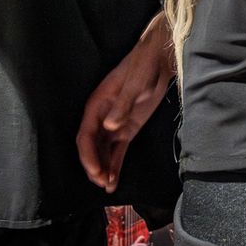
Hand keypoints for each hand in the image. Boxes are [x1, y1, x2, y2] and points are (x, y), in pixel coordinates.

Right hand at [77, 12, 176, 192]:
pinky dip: (115, 165)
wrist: (159, 58)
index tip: (95, 171)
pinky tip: (114, 180)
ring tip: (108, 187)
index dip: (88, 155)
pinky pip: (117, 150)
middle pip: (91, 147)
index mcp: (96, 105)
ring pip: (103, 152)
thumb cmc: (144, 66)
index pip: (85, 136)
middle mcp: (101, 117)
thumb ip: (123, 105)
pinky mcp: (127, 128)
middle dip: (94, 166)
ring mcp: (114, 124)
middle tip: (102, 182)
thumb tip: (108, 127)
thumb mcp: (135, 84)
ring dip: (103, 169)